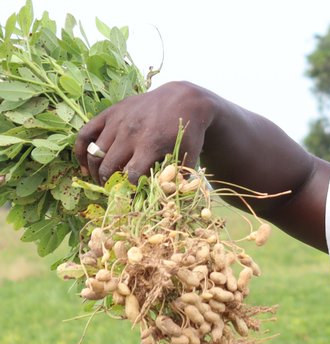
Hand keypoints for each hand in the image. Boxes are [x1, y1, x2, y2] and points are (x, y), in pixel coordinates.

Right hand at [74, 81, 216, 182]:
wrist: (182, 99)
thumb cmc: (187, 131)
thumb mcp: (189, 154)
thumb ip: (179, 176)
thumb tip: (168, 195)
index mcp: (150, 146)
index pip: (131, 176)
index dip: (129, 191)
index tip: (131, 197)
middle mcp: (129, 134)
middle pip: (108, 167)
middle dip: (109, 184)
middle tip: (113, 192)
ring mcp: (116, 122)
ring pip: (95, 153)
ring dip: (95, 172)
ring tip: (102, 182)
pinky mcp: (109, 113)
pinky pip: (85, 134)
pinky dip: (80, 151)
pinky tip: (84, 166)